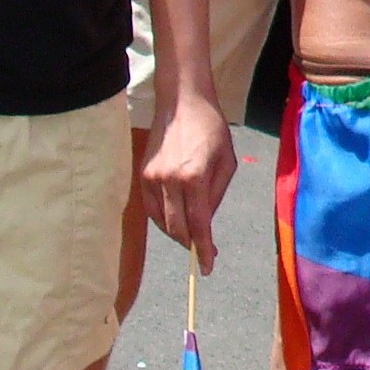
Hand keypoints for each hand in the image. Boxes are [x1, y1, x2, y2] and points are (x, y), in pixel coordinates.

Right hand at [141, 93, 237, 271]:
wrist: (182, 103)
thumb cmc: (212, 129)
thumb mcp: (227, 162)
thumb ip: (216, 196)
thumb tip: (205, 222)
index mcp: (194, 177)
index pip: (198, 224)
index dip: (203, 249)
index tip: (206, 266)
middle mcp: (168, 180)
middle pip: (177, 228)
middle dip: (191, 244)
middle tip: (203, 252)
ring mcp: (151, 178)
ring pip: (162, 221)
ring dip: (177, 233)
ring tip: (192, 235)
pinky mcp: (141, 175)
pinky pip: (151, 208)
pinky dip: (163, 219)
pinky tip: (175, 220)